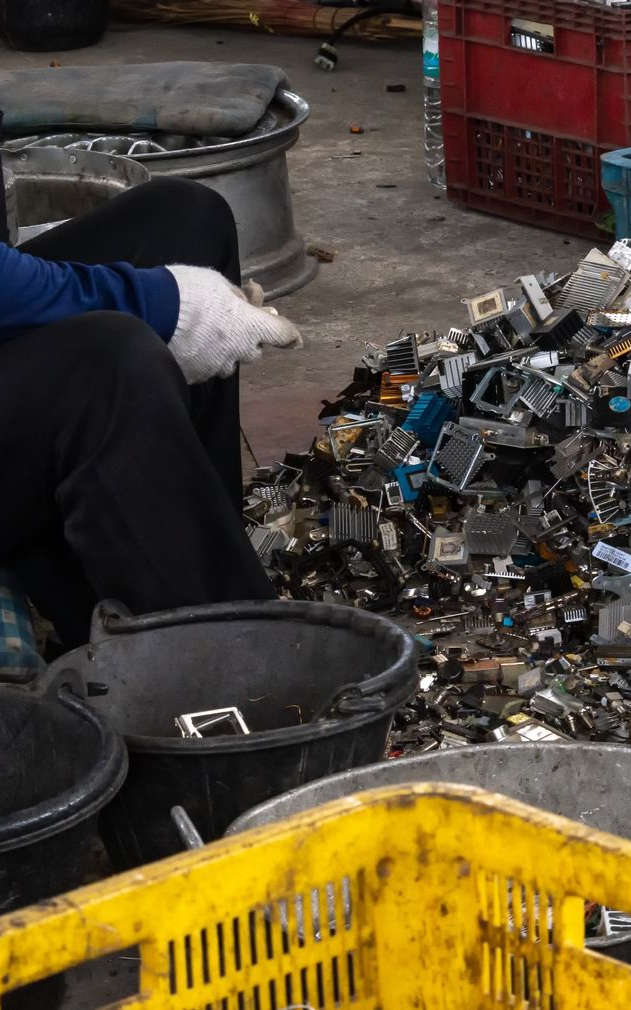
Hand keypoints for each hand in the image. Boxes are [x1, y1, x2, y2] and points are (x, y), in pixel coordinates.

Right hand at [166, 264, 301, 382]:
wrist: (146, 312)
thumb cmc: (185, 290)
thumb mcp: (217, 281)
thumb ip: (236, 296)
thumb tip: (245, 303)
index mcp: (248, 326)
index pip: (281, 334)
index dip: (290, 336)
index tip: (295, 340)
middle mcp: (236, 351)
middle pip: (254, 351)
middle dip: (248, 340)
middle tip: (234, 325)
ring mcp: (215, 366)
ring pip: (228, 362)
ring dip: (224, 351)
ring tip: (204, 334)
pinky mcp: (195, 376)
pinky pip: (205, 368)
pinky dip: (202, 357)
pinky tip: (187, 343)